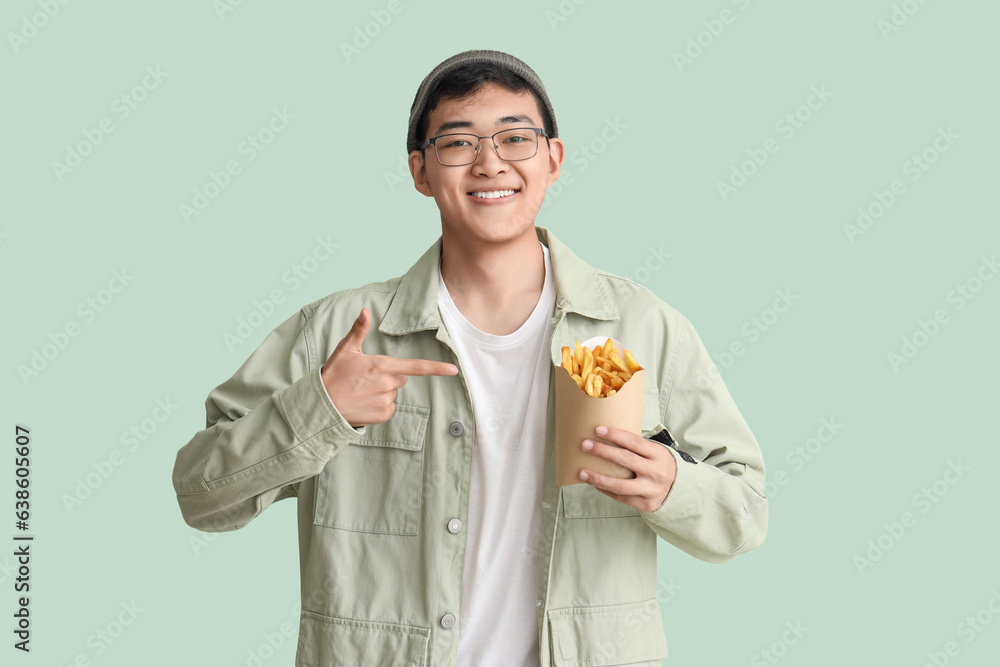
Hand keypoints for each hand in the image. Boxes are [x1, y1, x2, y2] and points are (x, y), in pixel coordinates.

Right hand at [321, 308, 457, 426]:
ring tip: (361, 391)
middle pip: (401, 377)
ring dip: (383, 391)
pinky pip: (389, 407)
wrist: (322, 406)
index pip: (415, 367)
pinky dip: (379, 405)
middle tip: (367, 377)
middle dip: (389, 376)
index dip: (436, 368)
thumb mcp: (345, 350)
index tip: (453, 370)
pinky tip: (364, 402)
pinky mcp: (382, 415)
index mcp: (382, 366)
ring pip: (394, 392)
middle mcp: (387, 385)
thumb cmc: (334, 375)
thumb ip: (359, 330)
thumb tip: (365, 311)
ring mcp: (386, 402)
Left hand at [578, 425, 676, 512]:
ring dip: (598, 478)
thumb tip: (607, 436)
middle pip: (625, 460)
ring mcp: (651, 490)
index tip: (598, 429)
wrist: (680, 490)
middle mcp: (656, 473)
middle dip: (603, 451)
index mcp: (659, 455)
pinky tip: (594, 483)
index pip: (634, 442)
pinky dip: (605, 490)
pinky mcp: (645, 504)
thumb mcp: (656, 453)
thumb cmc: (660, 466)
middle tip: (585, 445)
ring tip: (582, 472)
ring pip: (620, 485)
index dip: (615, 435)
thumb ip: (638, 448)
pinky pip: (621, 497)